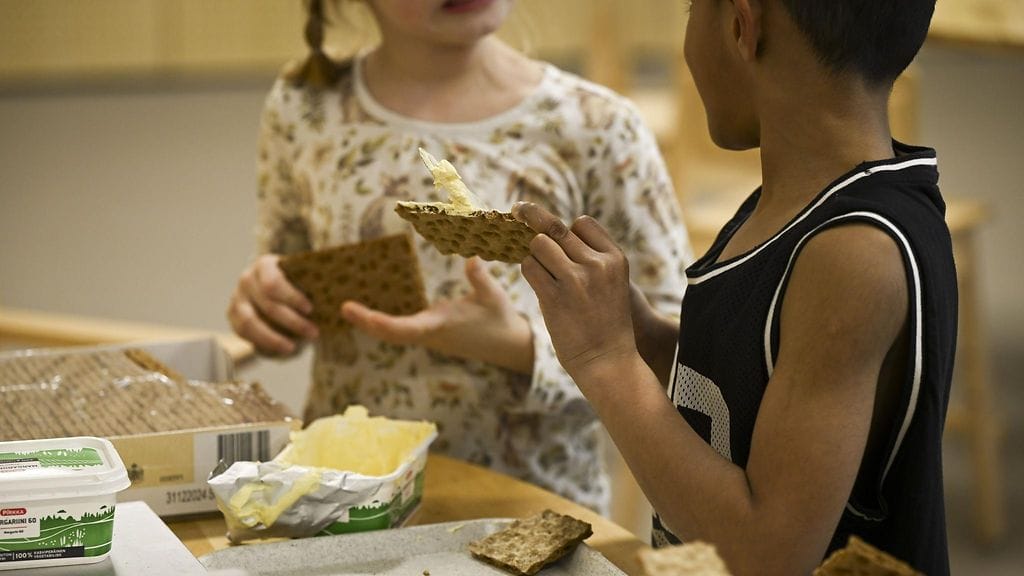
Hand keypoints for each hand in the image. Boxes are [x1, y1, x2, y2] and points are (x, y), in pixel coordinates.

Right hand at [227, 254, 318, 355]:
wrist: (276, 291)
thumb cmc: (296, 284)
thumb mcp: (304, 277)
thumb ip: (314, 283)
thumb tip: (339, 299)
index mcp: (265, 264)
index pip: (273, 283)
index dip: (292, 298)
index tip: (311, 309)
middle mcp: (247, 279)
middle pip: (268, 305)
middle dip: (292, 322)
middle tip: (314, 333)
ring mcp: (237, 298)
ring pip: (250, 323)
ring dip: (274, 338)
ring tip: (294, 348)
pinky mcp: (233, 317)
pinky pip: (244, 334)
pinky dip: (263, 343)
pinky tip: (282, 349)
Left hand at [340, 257, 533, 373]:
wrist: (508, 345)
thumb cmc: (500, 319)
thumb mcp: (493, 296)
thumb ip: (479, 278)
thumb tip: (471, 258)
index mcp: (442, 326)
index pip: (407, 329)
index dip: (383, 323)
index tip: (364, 315)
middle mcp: (431, 334)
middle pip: (391, 334)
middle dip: (367, 322)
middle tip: (345, 308)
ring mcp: (429, 336)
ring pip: (394, 335)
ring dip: (371, 323)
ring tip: (349, 309)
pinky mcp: (431, 334)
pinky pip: (401, 331)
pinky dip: (383, 323)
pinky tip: (371, 313)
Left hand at [512, 201, 637, 382]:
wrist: (608, 362)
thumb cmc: (606, 324)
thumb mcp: (612, 284)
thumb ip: (592, 259)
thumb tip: (555, 234)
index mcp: (615, 259)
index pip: (583, 223)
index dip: (567, 229)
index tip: (555, 234)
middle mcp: (596, 264)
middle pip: (556, 229)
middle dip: (534, 219)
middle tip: (517, 209)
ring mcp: (575, 280)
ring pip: (539, 244)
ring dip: (533, 254)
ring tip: (541, 271)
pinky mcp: (553, 297)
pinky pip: (529, 267)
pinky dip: (527, 270)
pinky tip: (535, 281)